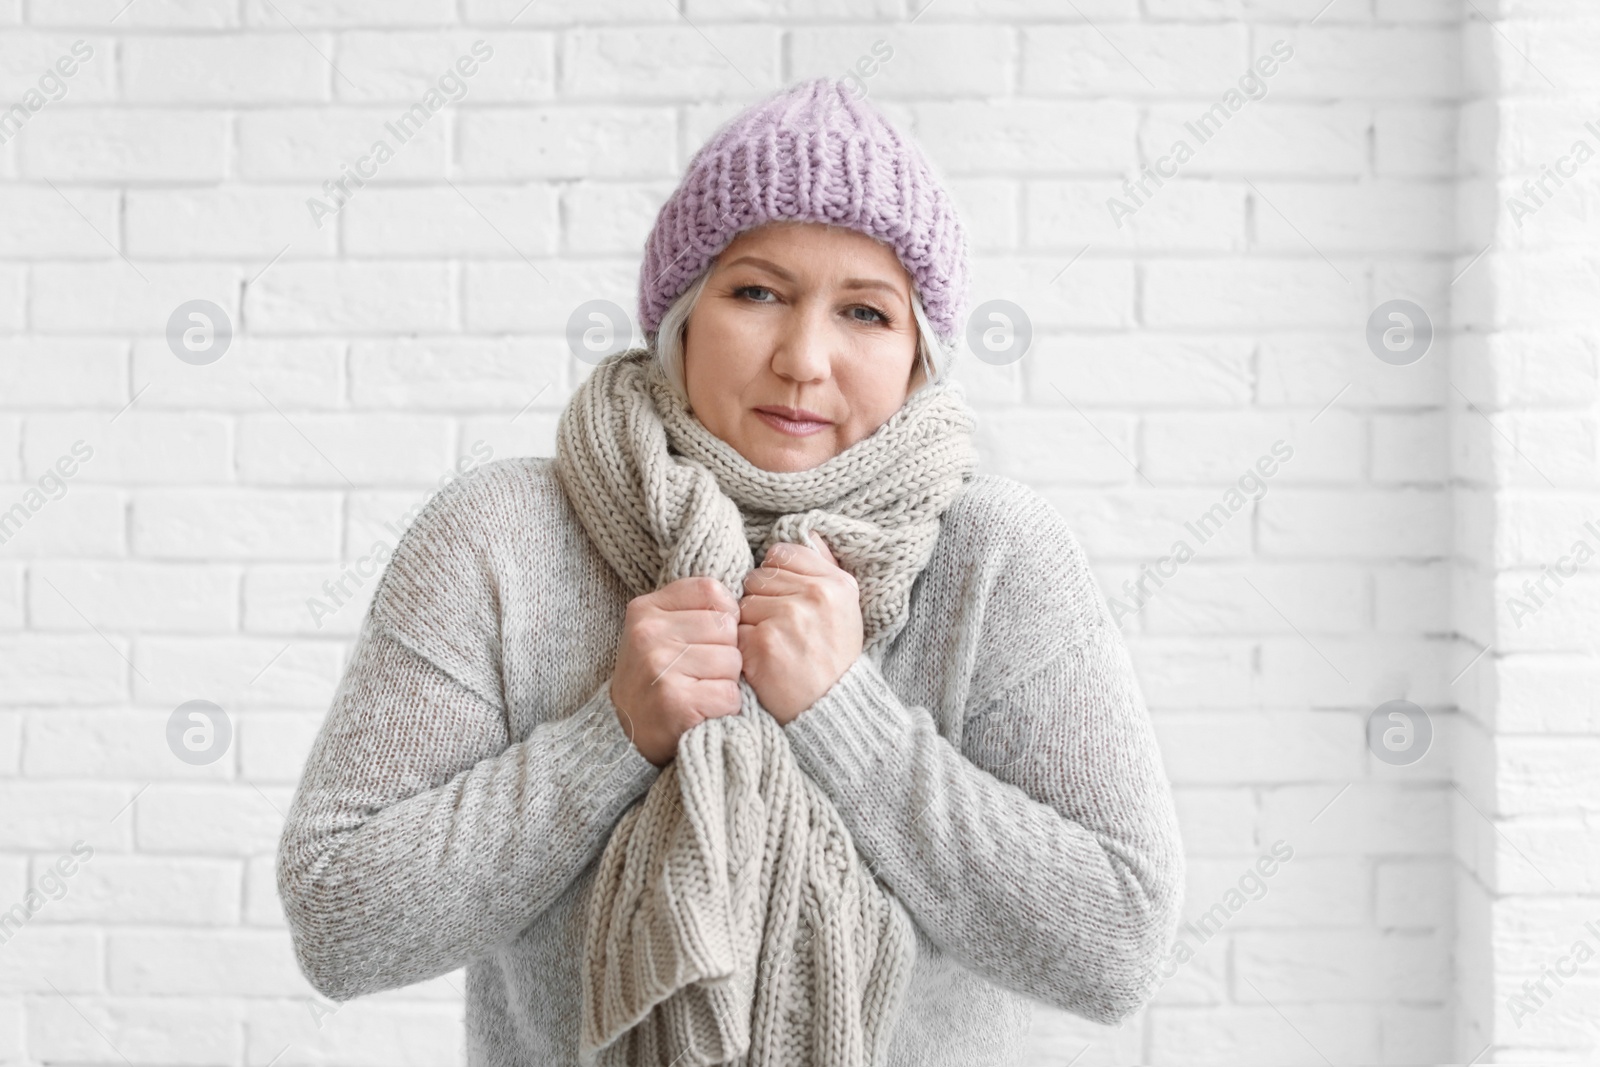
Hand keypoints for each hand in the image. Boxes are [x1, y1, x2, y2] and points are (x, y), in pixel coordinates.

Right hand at [609, 576, 741, 766]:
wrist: (626, 732)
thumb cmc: (655, 677)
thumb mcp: (661, 630)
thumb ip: (695, 608)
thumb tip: (746, 600)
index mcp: (646, 609)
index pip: (712, 592)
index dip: (723, 616)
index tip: (706, 639)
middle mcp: (649, 633)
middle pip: (727, 627)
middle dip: (726, 652)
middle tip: (700, 672)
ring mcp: (659, 667)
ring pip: (733, 661)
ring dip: (726, 681)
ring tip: (699, 691)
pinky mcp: (675, 702)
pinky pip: (730, 694)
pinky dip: (725, 707)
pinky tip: (703, 709)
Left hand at [737, 532, 863, 725]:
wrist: (830, 709)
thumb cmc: (834, 659)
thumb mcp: (845, 609)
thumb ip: (826, 567)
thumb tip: (808, 532)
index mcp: (836, 583)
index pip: (782, 554)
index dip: (777, 578)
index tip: (787, 601)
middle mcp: (814, 595)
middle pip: (758, 577)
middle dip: (762, 601)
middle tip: (782, 630)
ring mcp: (786, 618)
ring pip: (743, 603)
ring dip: (749, 624)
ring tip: (774, 646)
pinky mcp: (761, 643)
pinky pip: (734, 630)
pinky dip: (741, 646)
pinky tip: (762, 661)